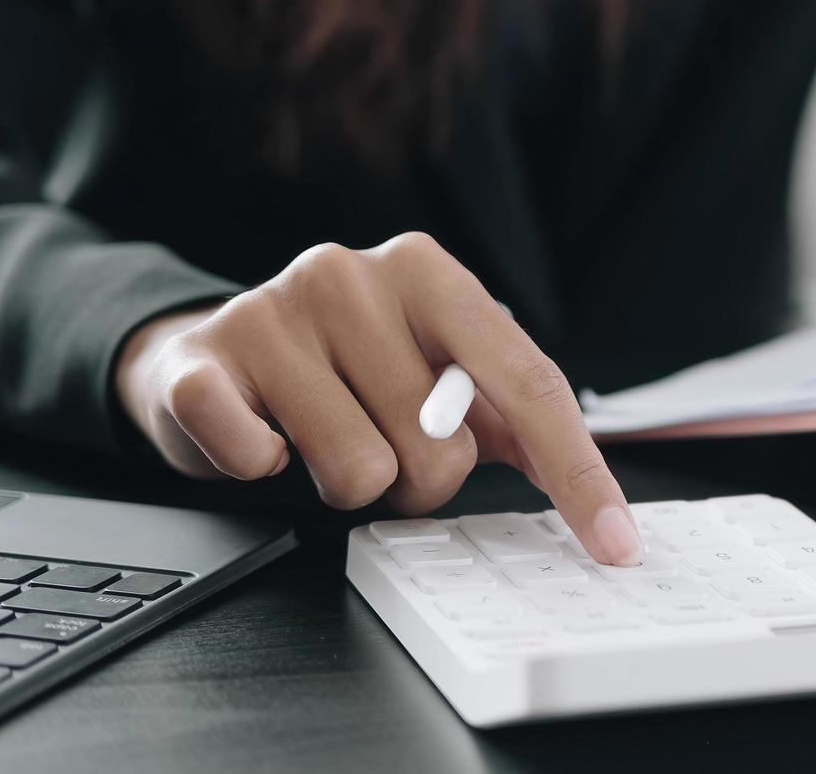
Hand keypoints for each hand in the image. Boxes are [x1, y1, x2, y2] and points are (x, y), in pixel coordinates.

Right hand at [114, 233, 643, 564]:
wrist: (209, 354)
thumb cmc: (343, 370)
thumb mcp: (434, 371)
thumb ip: (512, 416)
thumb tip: (588, 487)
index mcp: (429, 273)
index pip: (529, 382)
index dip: (577, 471)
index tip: (614, 541)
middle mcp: (351, 275)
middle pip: (442, 448)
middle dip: (418, 478)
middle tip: (379, 444)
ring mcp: (272, 311)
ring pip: (360, 472)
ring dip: (345, 483)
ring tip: (319, 439)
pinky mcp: (201, 363)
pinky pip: (257, 459)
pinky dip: (263, 470)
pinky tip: (263, 440)